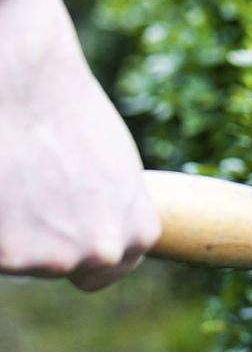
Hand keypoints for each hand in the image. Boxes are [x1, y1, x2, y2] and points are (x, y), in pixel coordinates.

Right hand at [0, 0, 161, 290]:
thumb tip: (100, 225)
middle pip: (59, 264)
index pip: (110, 267)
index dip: (81, 247)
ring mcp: (54, 257)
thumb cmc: (69, 115)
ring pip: (21, 258)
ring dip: (10, 230)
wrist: (27, 84)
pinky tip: (1, 186)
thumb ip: (113, 209)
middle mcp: (103, 251)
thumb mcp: (116, 170)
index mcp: (138, 233)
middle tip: (29, 190)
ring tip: (13, 177)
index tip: (65, 231)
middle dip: (42, 237)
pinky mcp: (9, 254)